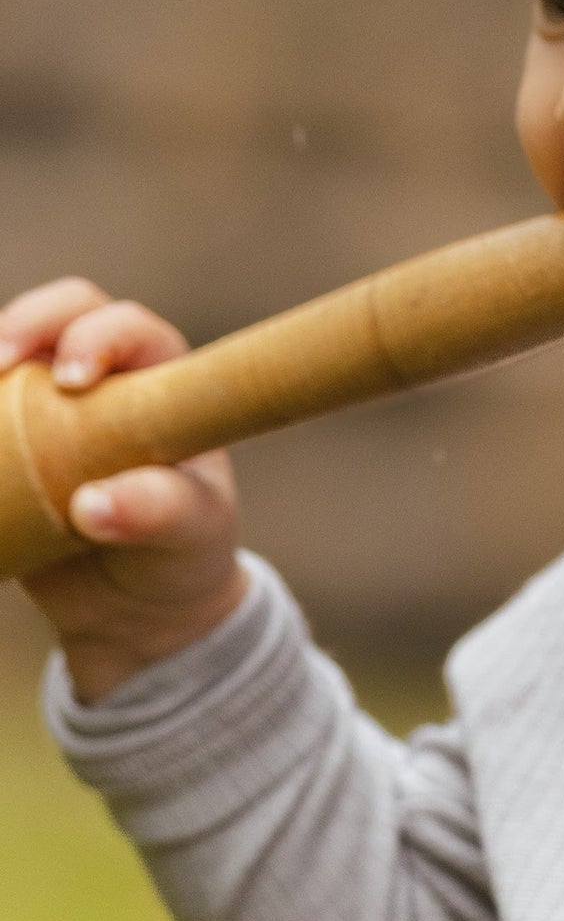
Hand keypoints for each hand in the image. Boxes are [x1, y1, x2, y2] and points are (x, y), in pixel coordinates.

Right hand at [0, 278, 245, 700]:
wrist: (134, 606)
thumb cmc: (179, 554)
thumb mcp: (188, 536)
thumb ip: (157, 513)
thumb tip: (92, 504)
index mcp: (160, 380)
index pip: (130, 328)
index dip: (97, 336)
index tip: (71, 380)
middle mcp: (102, 376)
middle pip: (60, 313)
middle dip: (28, 322)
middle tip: (2, 364)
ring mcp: (46, 404)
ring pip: (7, 349)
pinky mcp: (5, 435)